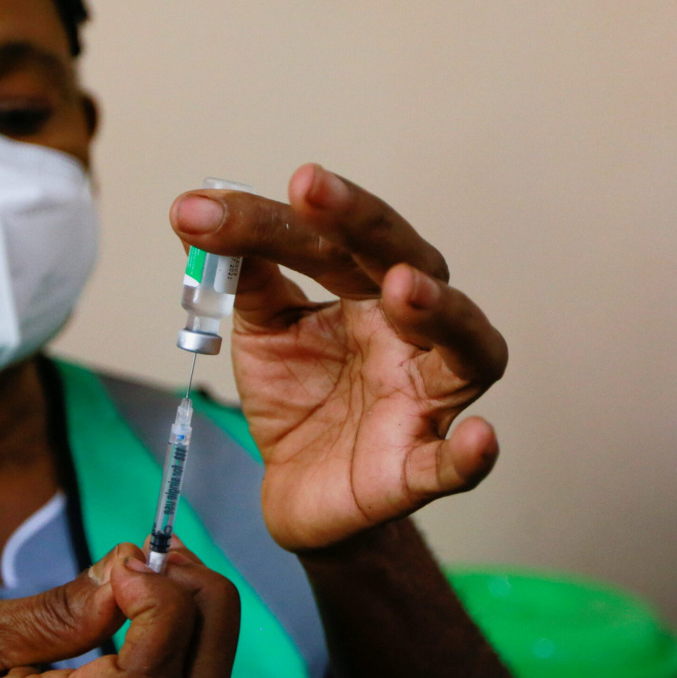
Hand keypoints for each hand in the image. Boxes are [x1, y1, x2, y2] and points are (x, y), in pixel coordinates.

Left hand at [170, 165, 507, 550]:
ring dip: (441, 313)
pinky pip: (455, 463)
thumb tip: (197, 210)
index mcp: (368, 293)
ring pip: (468, 349)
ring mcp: (424, 400)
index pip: (332, 241)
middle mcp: (410, 334)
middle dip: (364, 226)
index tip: (204, 210)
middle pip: (412, 265)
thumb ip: (245, 274)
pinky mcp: (418, 468)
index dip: (274, 220)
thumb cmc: (300, 396)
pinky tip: (479, 437)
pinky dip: (471, 454)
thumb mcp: (264, 329)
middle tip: (311, 187)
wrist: (300, 490)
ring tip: (403, 286)